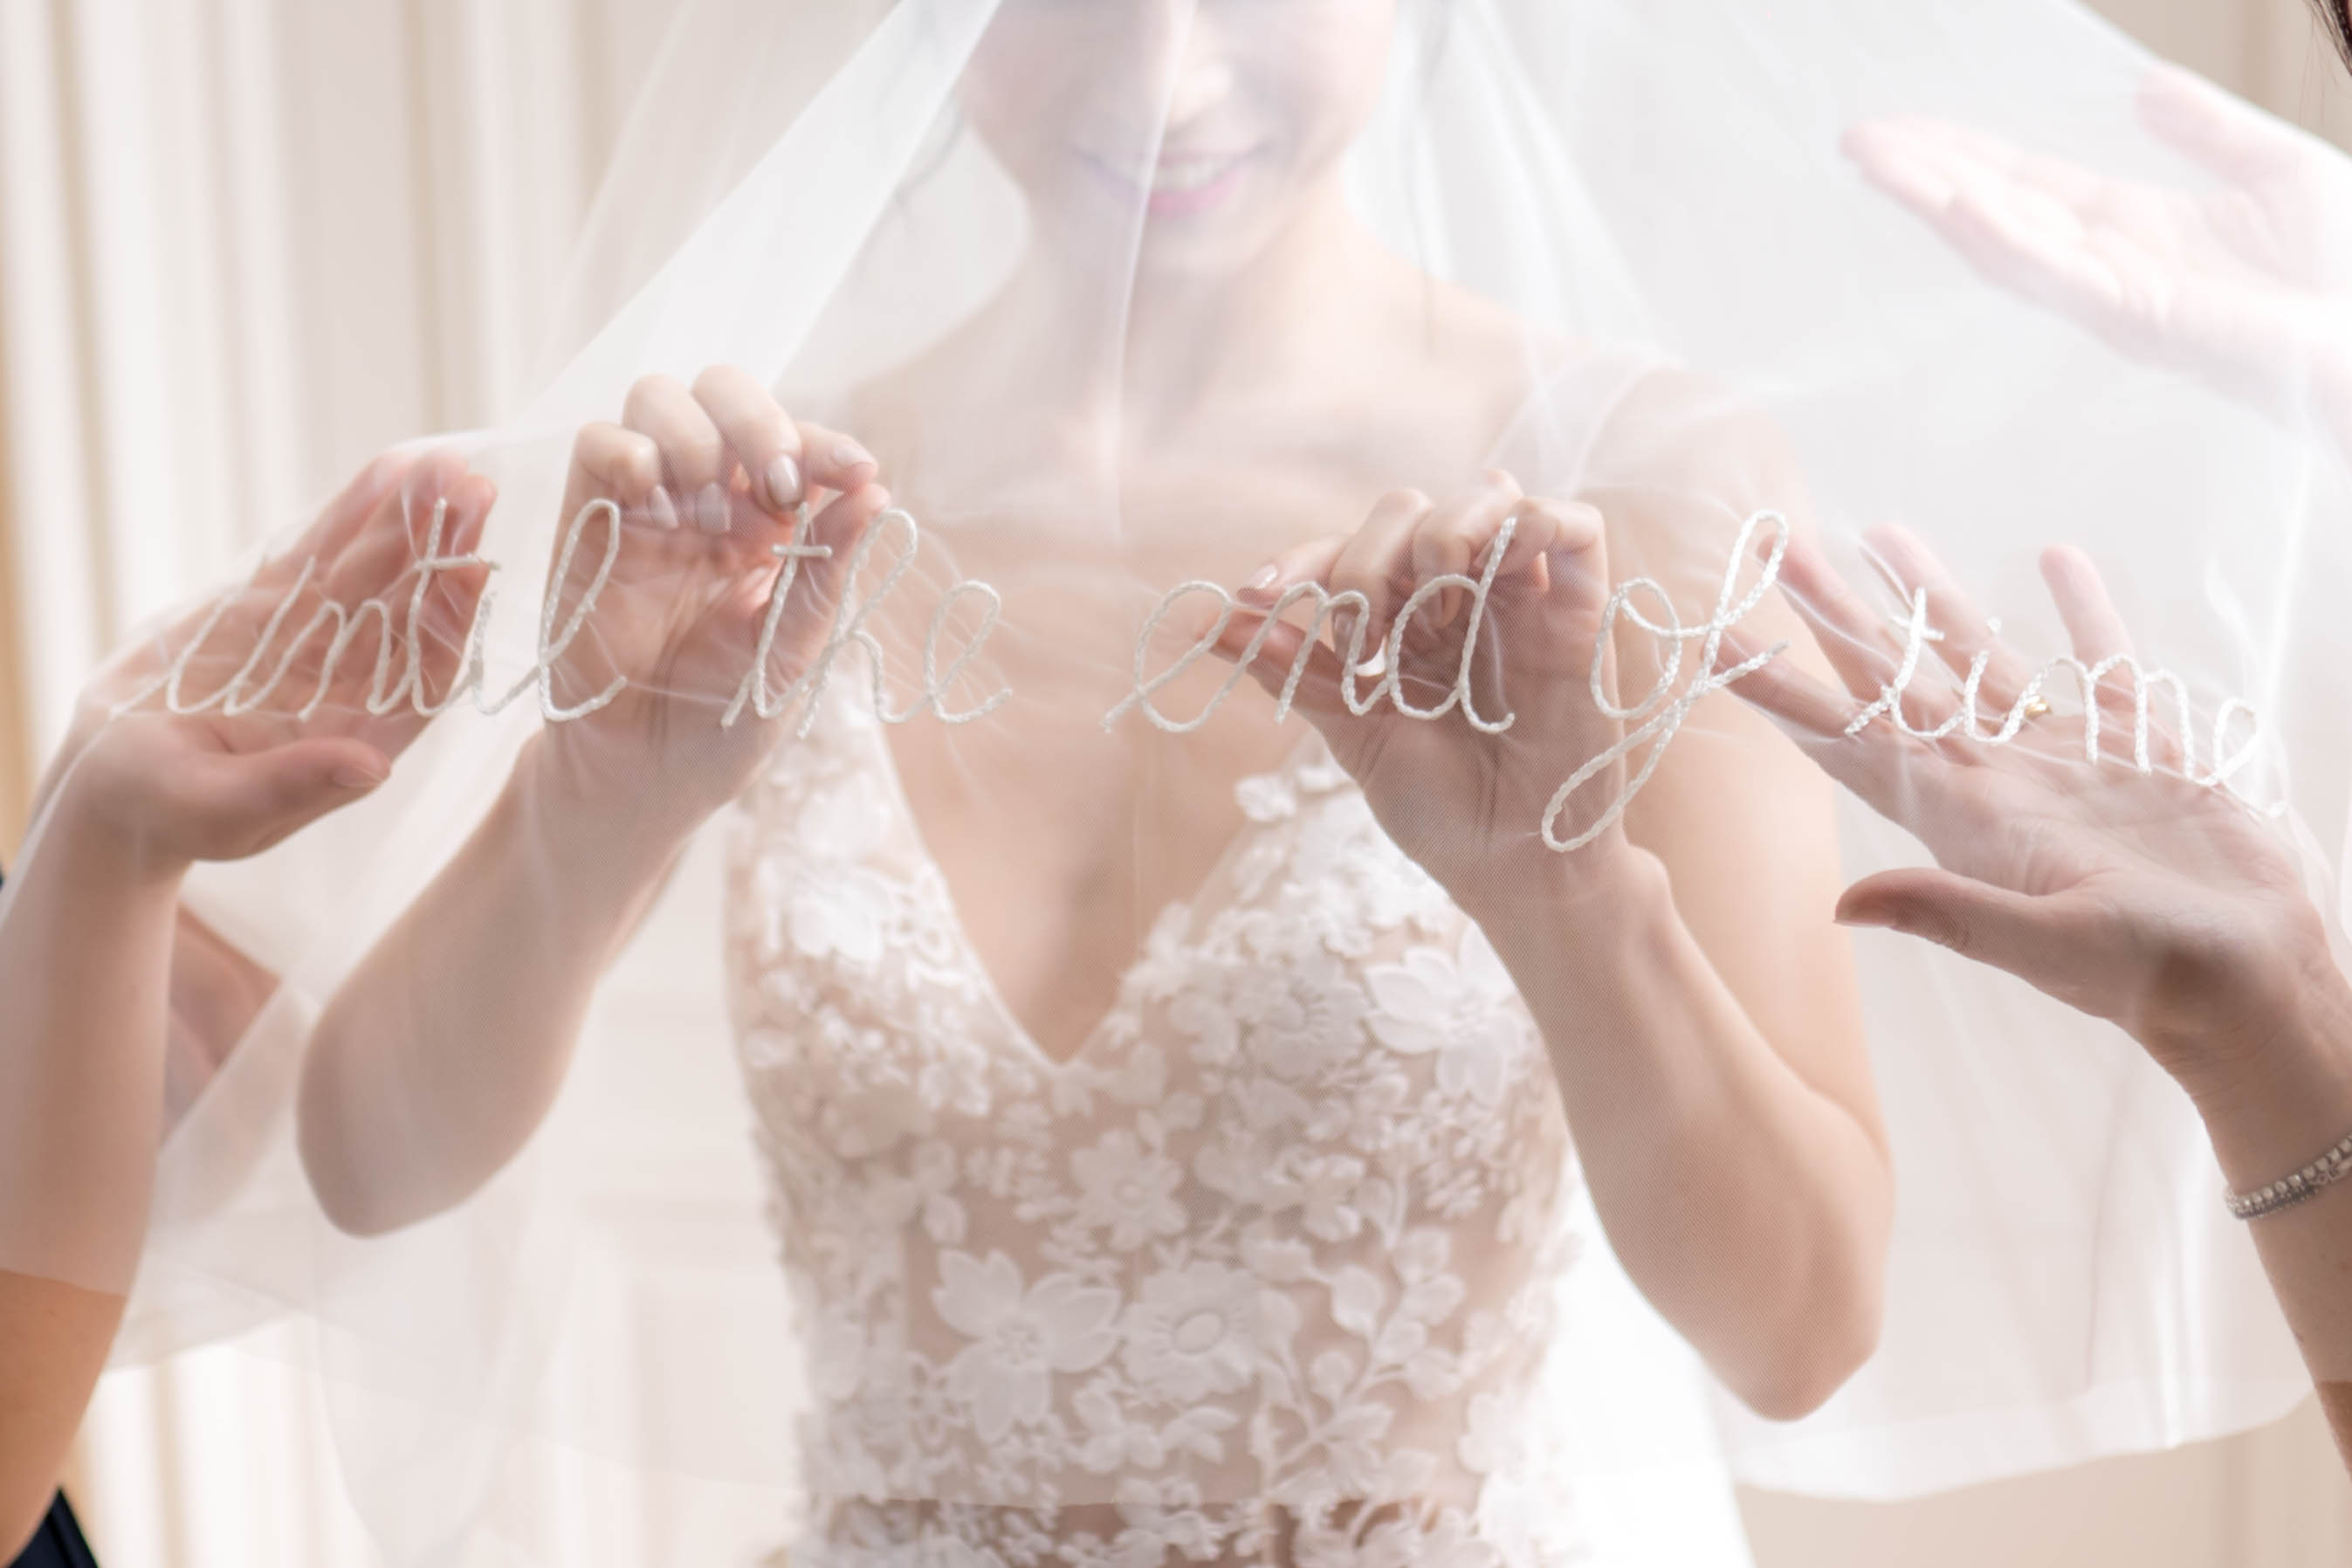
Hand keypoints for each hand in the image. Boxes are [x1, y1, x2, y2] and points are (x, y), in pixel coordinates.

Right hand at [48, 450, 496, 872]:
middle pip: (406, 610)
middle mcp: (350, 685)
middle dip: (440, 550)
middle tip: (474, 488)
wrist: (111, 781)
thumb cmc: (165, 811)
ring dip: (407, 519)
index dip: (446, 622)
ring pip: (371, 572)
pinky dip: (351, 512)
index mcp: (357, 739)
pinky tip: (387, 470)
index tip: (472, 569)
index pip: (420, 674)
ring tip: (442, 462)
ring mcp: (313, 641)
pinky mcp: (271, 608)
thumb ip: (292, 786)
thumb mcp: (221, 809)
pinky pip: (319, 553)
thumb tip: (374, 769)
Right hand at [531, 367, 892, 832]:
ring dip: (696, 437)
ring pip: (659, 400)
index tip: (855, 472)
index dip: (827, 443)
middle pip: (724, 392)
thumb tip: (876, 493)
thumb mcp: (791, 652)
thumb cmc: (722, 720)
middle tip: (778, 486)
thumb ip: (826, 570)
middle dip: (759, 421)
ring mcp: (645, 506)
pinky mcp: (587, 522)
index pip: (798, 444)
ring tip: (709, 512)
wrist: (642, 776)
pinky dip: (627, 451)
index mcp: (771, 524)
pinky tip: (655, 501)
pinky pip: (597, 444)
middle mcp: (709, 499)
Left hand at [1211, 472, 1624, 901]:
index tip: (1258, 596)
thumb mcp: (1355, 734)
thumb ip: (1294, 671)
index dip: (1302, 560)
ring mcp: (1521, 597)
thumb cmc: (1441, 809)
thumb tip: (1206, 623)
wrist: (1514, 869)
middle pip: (1407, 509)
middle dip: (1366, 558)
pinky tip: (1481, 577)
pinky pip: (1571, 524)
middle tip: (1362, 637)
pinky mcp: (1582, 608)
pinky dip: (1526, 523)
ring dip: (1439, 535)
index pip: (1347, 551)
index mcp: (1401, 620)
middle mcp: (1459, 596)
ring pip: (1486, 495)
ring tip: (1428, 612)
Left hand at [1733, 521, 2342, 1101]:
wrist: (2255, 983)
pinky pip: (2099, 663)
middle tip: (1774, 542)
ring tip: (1883, 532)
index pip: (1844, 735)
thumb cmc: (2154, 977)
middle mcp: (1996, 777)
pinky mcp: (2140, 750)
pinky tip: (2056, 559)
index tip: (1714, 638)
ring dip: (1929, 597)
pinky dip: (2080, 612)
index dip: (1778, 690)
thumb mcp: (2045, 946)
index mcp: (1962, 814)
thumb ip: (1949, 914)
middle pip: (1892, 675)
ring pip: (1979, 655)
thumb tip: (1842, 906)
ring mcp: (2064, 759)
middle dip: (1832, 612)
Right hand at [1847, 66, 2351, 437]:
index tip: (1902, 126)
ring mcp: (2119, 299)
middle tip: (1856, 138)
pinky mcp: (2145, 320)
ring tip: (1879, 162)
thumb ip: (2208, 133)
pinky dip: (2007, 242)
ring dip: (1937, 202)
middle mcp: (2111, 270)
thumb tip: (2145, 88)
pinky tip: (1961, 207)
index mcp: (2137, 233)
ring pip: (2006, 246)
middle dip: (1923, 175)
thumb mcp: (2279, 170)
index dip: (1964, 153)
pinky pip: (2060, 279)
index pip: (2027, 187)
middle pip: (1995, 213)